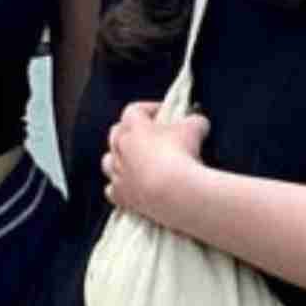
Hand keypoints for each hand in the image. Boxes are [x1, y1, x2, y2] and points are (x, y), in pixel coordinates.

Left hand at [100, 101, 211, 224]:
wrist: (174, 192)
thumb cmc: (181, 155)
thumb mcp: (195, 128)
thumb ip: (194, 120)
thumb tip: (197, 122)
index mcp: (134, 127)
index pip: (134, 110)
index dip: (148, 109)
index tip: (164, 113)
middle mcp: (120, 148)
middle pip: (116, 133)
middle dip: (130, 132)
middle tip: (149, 136)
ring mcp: (118, 173)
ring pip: (108, 161)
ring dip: (119, 159)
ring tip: (134, 162)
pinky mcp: (121, 196)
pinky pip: (111, 190)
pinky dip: (119, 188)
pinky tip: (130, 188)